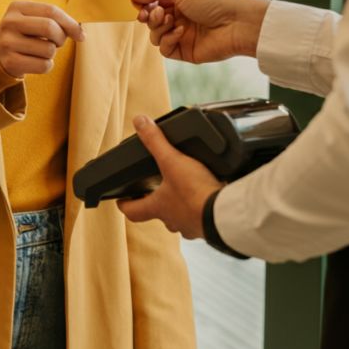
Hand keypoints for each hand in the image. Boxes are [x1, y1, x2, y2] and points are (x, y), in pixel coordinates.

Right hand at [0, 1, 84, 77]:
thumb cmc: (25, 34)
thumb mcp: (34, 21)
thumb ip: (57, 21)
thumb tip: (81, 32)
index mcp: (17, 7)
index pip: (51, 10)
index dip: (70, 23)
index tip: (81, 34)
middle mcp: (9, 23)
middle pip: (49, 27)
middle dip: (61, 38)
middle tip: (58, 43)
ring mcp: (7, 43)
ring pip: (48, 49)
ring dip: (51, 53)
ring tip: (40, 51)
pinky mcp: (9, 62)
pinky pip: (43, 65)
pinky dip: (46, 66)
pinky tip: (35, 62)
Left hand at [116, 114, 221, 238]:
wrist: (226, 213)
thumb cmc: (196, 193)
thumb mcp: (173, 161)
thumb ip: (156, 141)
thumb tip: (139, 122)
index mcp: (158, 207)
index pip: (132, 211)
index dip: (125, 204)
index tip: (122, 199)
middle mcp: (173, 220)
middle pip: (158, 214)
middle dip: (156, 202)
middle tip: (156, 189)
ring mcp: (191, 226)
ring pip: (180, 217)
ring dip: (181, 205)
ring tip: (186, 189)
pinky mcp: (209, 226)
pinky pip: (201, 218)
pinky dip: (202, 207)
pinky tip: (209, 196)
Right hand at [131, 0, 268, 63]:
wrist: (237, 23)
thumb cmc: (214, 1)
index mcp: (180, 1)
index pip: (153, 4)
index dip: (143, 5)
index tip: (138, 4)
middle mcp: (180, 18)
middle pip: (151, 21)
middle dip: (150, 16)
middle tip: (156, 13)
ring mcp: (182, 36)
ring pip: (155, 36)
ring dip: (159, 27)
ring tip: (171, 20)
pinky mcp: (185, 52)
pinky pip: (164, 49)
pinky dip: (168, 40)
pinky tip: (180, 32)